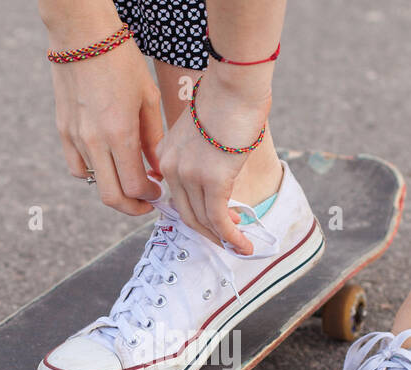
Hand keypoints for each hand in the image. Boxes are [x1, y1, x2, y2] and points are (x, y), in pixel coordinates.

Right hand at [48, 34, 163, 215]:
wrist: (82, 35)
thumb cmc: (121, 60)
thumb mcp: (147, 98)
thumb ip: (152, 139)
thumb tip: (154, 169)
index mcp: (120, 134)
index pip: (135, 186)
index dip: (150, 196)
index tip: (158, 192)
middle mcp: (95, 142)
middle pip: (112, 196)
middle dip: (132, 206)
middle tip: (145, 202)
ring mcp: (75, 138)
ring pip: (94, 184)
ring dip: (114, 188)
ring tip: (128, 180)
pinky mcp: (63, 131)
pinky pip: (76, 168)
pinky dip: (92, 174)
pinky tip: (106, 165)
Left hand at [158, 74, 270, 254]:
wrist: (235, 85)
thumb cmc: (228, 98)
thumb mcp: (204, 127)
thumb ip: (202, 149)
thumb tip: (220, 166)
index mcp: (166, 154)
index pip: (176, 195)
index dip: (197, 214)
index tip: (217, 220)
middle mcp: (171, 167)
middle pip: (187, 213)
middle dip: (209, 231)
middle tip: (229, 238)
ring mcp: (189, 175)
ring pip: (203, 220)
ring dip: (223, 238)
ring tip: (241, 245)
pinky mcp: (212, 180)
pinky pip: (219, 219)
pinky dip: (231, 237)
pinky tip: (244, 245)